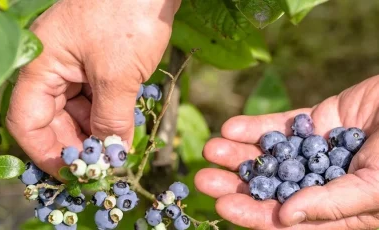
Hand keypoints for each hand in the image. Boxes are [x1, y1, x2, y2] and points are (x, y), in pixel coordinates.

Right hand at [6, 0, 180, 177]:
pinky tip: (122, 131)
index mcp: (42, 66)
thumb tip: (110, 154)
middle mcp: (54, 67)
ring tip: (115, 152)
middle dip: (76, 145)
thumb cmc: (129, 16)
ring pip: (77, 111)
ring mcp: (77, 65)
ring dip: (94, 133)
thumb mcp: (118, 75)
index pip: (28, 121)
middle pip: (53, 119)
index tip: (73, 174)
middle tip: (101, 167)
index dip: (46, 153)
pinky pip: (96, 98)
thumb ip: (111, 119)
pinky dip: (107, 117)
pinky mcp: (99, 63)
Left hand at [195, 75, 378, 228]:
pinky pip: (282, 125)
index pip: (287, 219)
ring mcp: (316, 150)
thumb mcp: (377, 188)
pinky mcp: (315, 121)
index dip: (254, 216)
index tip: (222, 208)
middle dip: (236, 184)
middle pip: (270, 186)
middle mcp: (321, 181)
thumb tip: (285, 217)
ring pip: (270, 155)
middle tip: (203, 179)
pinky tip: (232, 127)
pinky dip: (257, 126)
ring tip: (210, 149)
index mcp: (336, 209)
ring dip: (239, 153)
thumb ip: (333, 205)